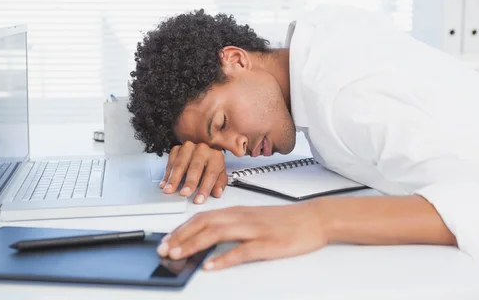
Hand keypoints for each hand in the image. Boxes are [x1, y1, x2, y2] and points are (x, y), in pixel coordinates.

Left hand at [156, 202, 327, 270]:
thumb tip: (210, 236)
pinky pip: (241, 251)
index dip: (182, 228)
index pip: (203, 217)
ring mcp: (254, 230)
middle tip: (163, 249)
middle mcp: (242, 217)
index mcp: (238, 212)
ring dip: (194, 244)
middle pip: (204, 223)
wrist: (314, 218)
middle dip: (180, 236)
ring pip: (217, 233)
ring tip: (177, 254)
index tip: (167, 239)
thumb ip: (234, 226)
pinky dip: (223, 258)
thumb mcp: (255, 219)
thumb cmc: (286, 221)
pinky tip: (211, 266)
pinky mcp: (266, 244)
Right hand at [160, 141, 226, 203]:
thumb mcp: (219, 174)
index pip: (211, 174)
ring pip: (180, 164)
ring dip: (174, 179)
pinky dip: (167, 174)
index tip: (199, 199)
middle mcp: (203, 150)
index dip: (204, 188)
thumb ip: (219, 184)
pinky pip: (170, 161)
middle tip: (184, 193)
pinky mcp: (177, 148)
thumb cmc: (211, 164)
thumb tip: (217, 192)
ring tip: (170, 190)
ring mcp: (189, 148)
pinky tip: (165, 183)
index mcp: (216, 157)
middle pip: (195, 168)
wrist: (203, 151)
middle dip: (189, 182)